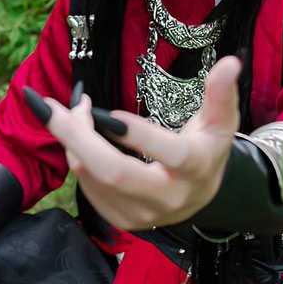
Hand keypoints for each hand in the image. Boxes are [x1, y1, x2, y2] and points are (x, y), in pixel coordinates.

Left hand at [29, 55, 241, 229]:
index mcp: (196, 170)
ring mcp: (142, 215)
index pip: (170, 154)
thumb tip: (230, 63)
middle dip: (77, 137)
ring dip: (72, 141)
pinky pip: (87, 188)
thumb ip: (222, 94)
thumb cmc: (206, 149)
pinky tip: (78, 136)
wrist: (199, 195)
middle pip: (114, 172)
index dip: (136, 133)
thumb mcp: (220, 122)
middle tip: (52, 106)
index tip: (104, 110)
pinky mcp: (121, 220)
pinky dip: (76, 157)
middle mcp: (168, 198)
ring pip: (93, 178)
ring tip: (67, 111)